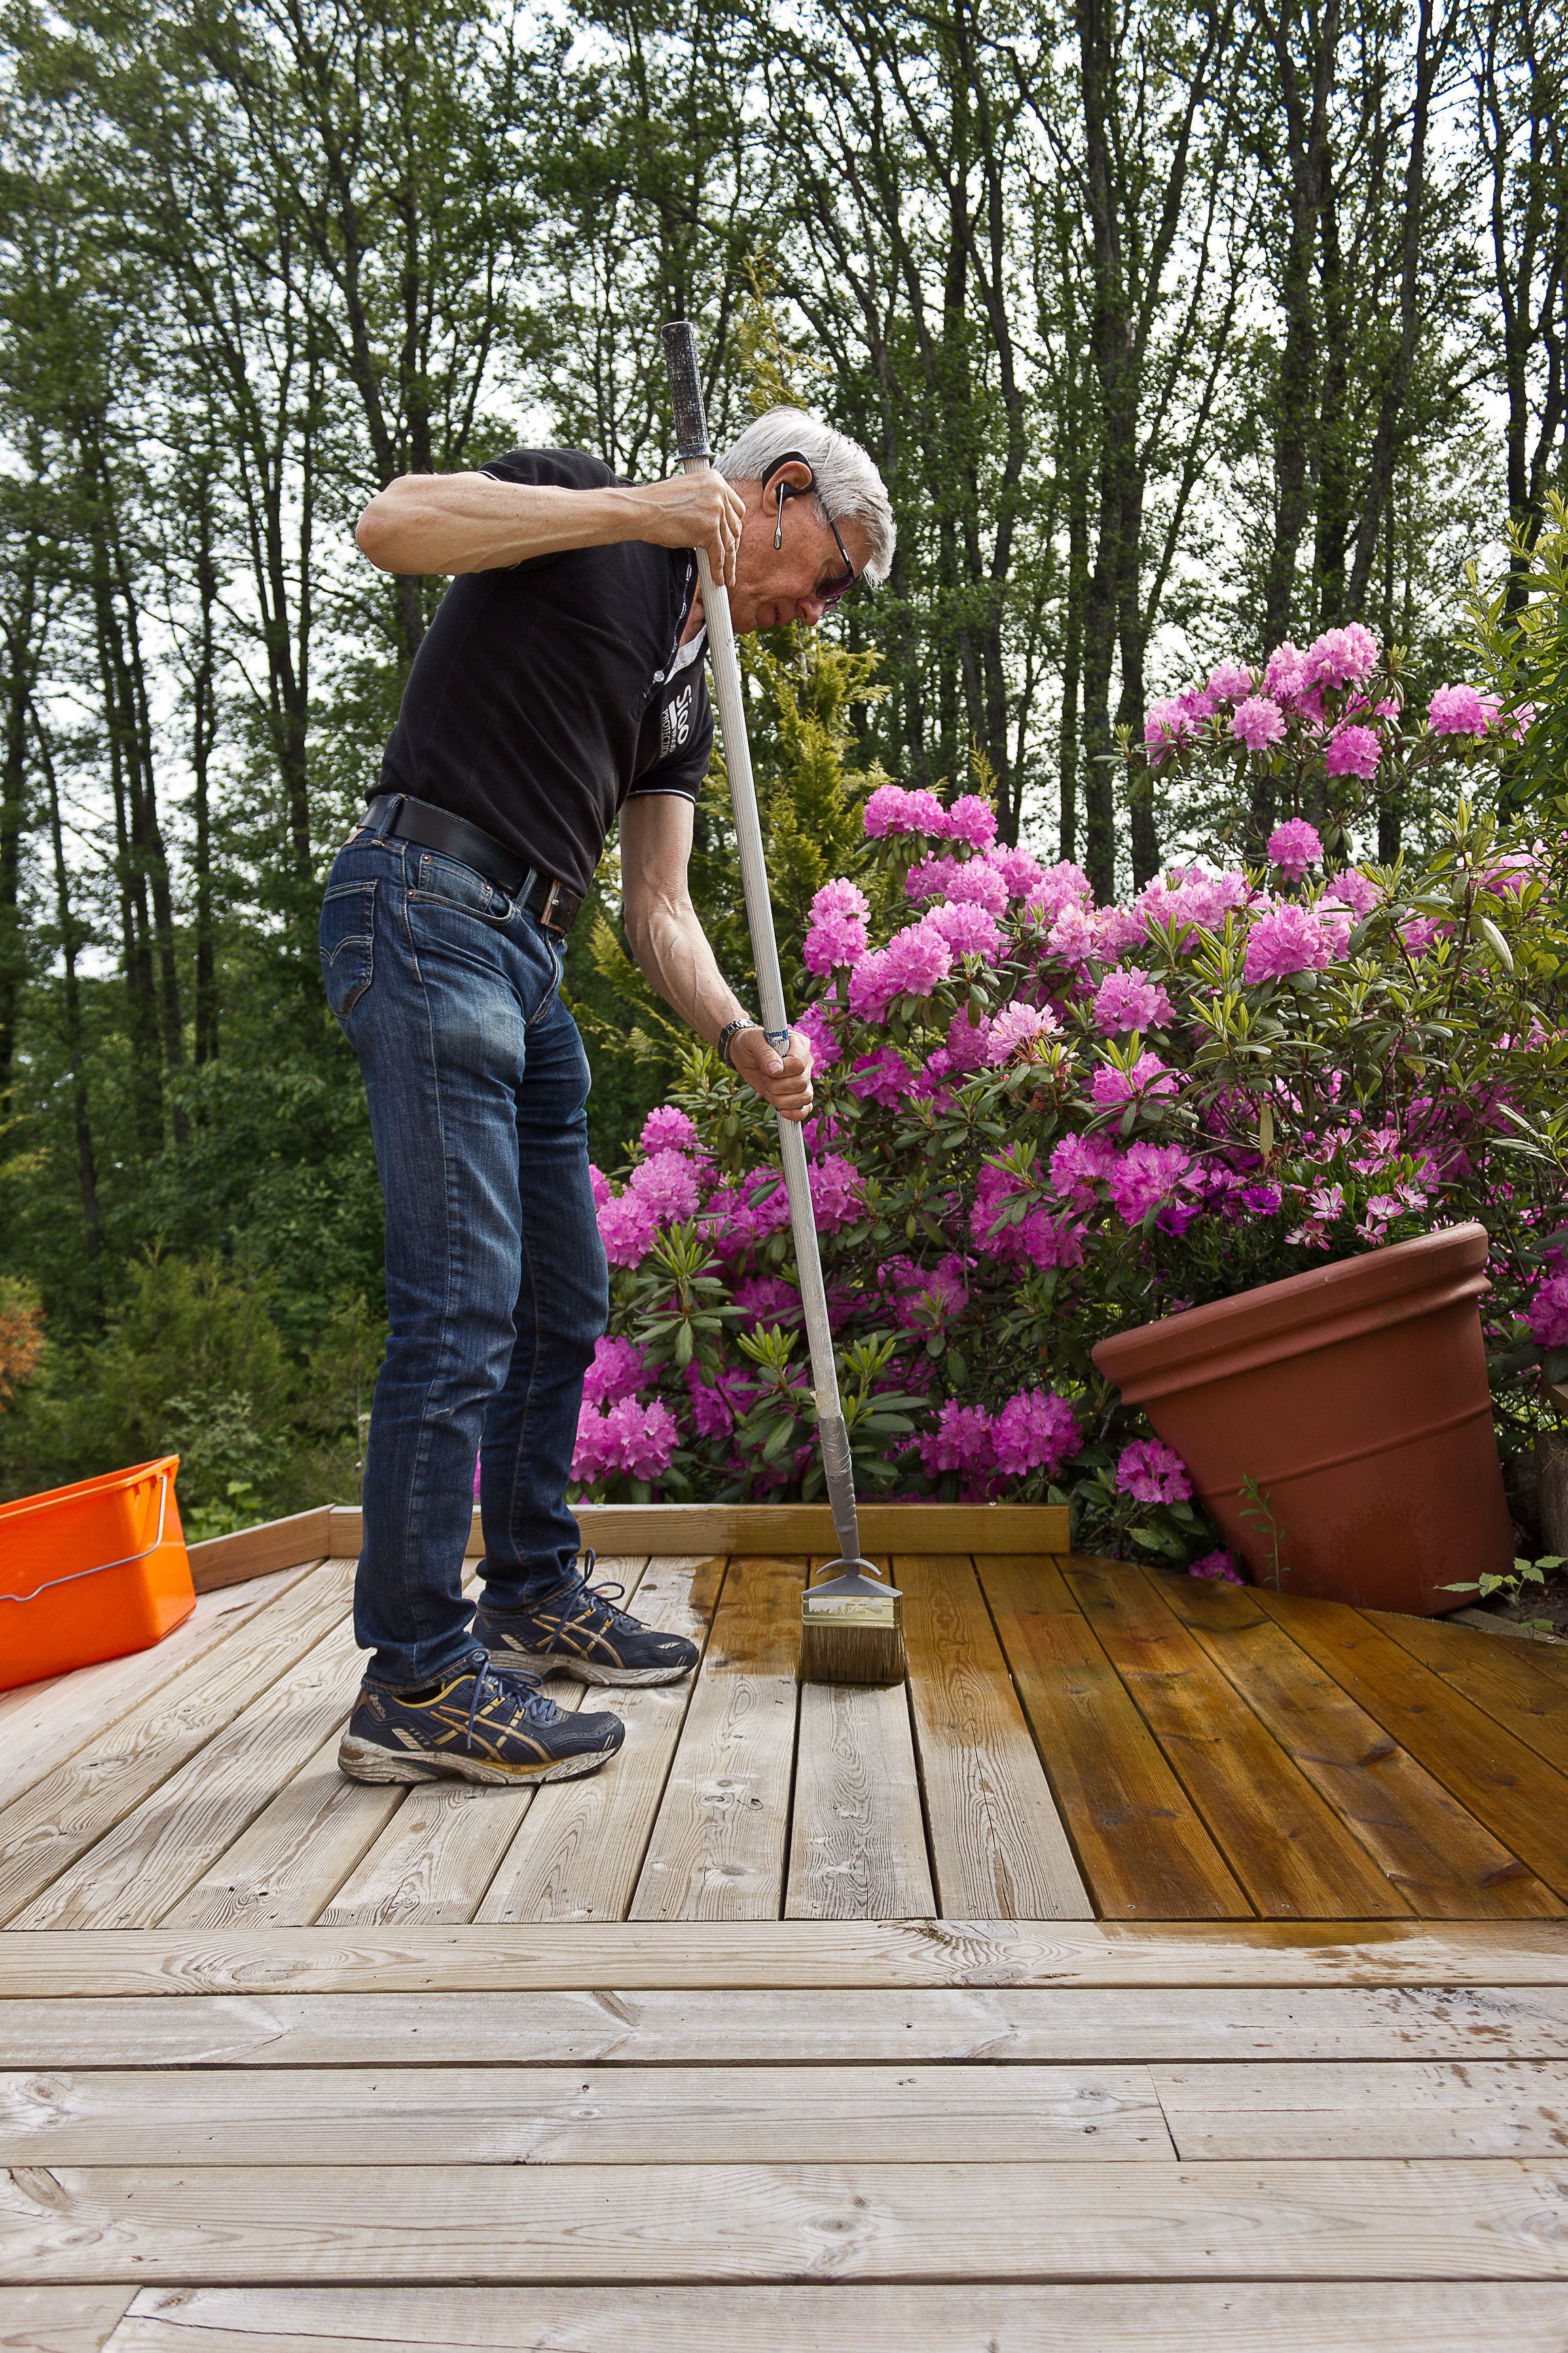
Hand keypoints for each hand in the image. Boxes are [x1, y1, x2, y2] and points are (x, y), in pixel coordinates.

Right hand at [629, 472, 745, 585]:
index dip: (734, 526)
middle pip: (735, 526)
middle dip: (733, 546)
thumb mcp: (688, 492)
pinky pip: (718, 555)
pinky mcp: (709, 530)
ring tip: (728, 578)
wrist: (642, 510)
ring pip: (729, 543)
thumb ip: (705, 501)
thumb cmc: (657, 504)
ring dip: (729, 563)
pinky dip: (719, 570)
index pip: (736, 507)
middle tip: (730, 560)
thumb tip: (717, 524)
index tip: (732, 538)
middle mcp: (719, 492)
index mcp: (715, 479)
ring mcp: (716, 511)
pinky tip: (717, 579)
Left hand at [731, 1026, 813, 1122]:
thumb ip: (764, 1052)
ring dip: (782, 1099)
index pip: (798, 1063)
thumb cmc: (750, 1043)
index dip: (782, 1072)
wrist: (745, 1054)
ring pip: (805, 1097)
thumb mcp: (752, 1041)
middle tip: (763, 1078)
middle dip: (777, 1086)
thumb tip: (775, 1070)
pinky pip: (806, 1107)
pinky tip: (782, 1112)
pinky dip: (796, 1113)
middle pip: (801, 1082)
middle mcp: (805, 1062)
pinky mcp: (797, 1092)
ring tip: (767, 1090)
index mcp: (799, 1044)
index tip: (766, 1070)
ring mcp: (803, 1078)